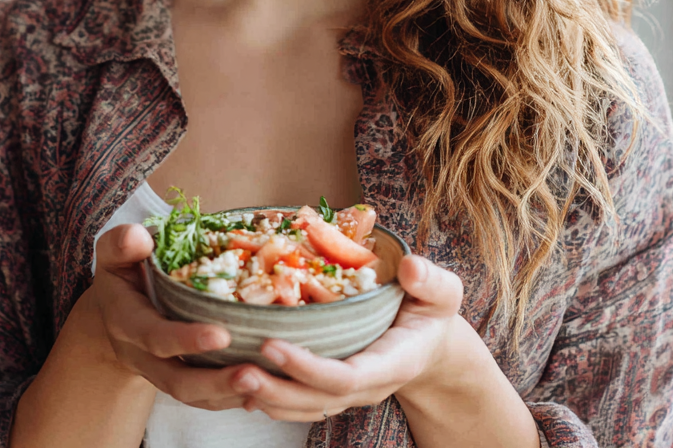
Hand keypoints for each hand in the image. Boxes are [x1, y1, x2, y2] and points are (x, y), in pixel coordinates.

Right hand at [87, 223, 253, 410]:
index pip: (156, 336)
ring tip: (263, 384)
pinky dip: (232, 397)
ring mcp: (162, 372)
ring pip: (195, 396)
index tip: (222, 335)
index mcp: (128, 323)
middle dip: (215, 382)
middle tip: (252, 374)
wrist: (115, 308)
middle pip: (178, 381)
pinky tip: (261, 391)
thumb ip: (122, 244)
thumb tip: (138, 238)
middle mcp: (144, 356)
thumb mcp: (114, 253)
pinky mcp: (180, 377)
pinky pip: (206, 398)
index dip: (186, 339)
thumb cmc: (122, 271)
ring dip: (229, 394)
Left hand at [226, 254, 477, 420]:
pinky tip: (239, 381)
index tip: (272, 345)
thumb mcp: (443, 292)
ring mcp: (347, 391)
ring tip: (229, 376)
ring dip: (266, 396)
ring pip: (302, 406)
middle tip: (238, 370)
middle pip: (316, 399)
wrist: (431, 343)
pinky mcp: (330, 387)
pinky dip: (269, 395)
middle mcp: (365, 385)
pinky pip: (298, 400)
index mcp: (391, 362)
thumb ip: (431, 281)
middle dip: (276, 388)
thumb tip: (412, 267)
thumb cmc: (431, 312)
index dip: (308, 367)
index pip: (345, 376)